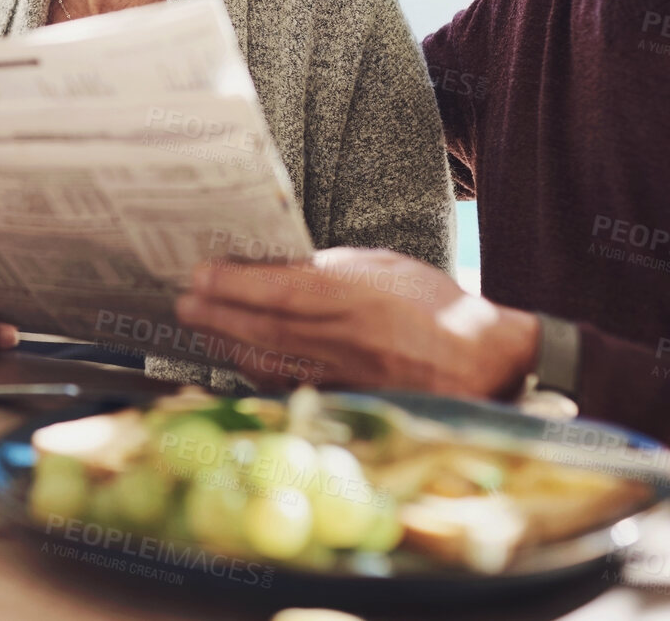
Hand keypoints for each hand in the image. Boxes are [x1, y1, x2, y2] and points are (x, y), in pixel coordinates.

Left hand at [175, 248, 537, 396]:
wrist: (485, 362)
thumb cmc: (435, 306)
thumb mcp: (386, 266)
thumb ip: (333, 267)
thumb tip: (279, 266)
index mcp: (359, 297)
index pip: (282, 290)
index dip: (234, 283)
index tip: (200, 274)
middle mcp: (349, 339)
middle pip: (266, 328)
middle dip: (217, 314)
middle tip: (184, 302)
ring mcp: (346, 377)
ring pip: (271, 361)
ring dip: (228, 344)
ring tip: (201, 326)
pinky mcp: (349, 402)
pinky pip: (290, 386)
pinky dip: (257, 371)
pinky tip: (237, 358)